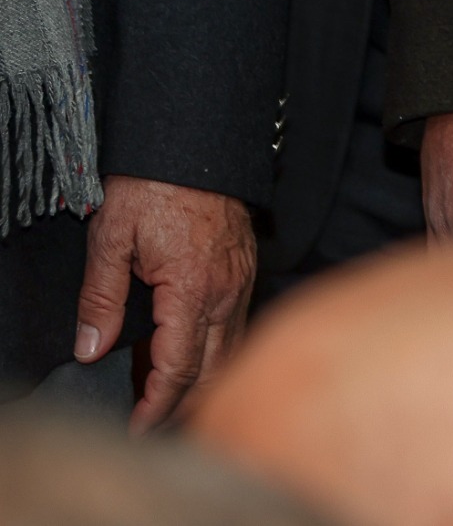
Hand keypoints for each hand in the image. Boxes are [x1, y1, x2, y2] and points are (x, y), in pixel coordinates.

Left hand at [73, 176, 255, 427]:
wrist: (196, 140)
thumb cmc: (153, 184)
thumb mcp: (111, 238)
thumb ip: (100, 298)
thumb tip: (91, 350)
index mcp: (193, 288)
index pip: (179, 368)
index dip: (157, 407)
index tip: (137, 429)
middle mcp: (226, 290)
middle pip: (214, 369)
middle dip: (184, 405)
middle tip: (151, 424)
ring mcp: (241, 279)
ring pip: (230, 349)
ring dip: (200, 380)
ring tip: (162, 395)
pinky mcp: (244, 268)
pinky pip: (235, 324)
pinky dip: (212, 350)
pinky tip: (184, 351)